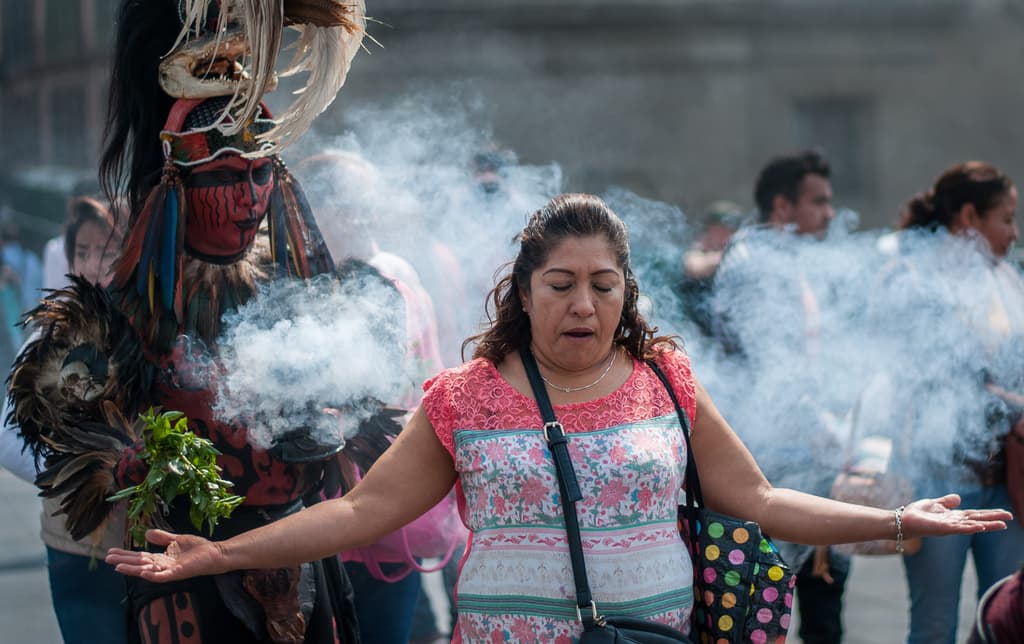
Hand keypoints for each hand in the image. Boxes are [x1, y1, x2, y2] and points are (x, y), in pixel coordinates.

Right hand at [105, 529, 224, 581]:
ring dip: (133, 569)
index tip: (111, 551)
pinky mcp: (178, 572)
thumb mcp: (176, 539)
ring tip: (118, 567)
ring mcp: (169, 570)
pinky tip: (143, 572)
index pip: (139, 556)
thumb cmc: (197, 548)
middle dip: (123, 561)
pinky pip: (163, 576)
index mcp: (161, 558)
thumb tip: (145, 533)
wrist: (215, 553)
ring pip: (147, 571)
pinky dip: (153, 575)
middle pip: (139, 564)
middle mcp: (162, 565)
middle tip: (107, 559)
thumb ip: (162, 537)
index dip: (126, 554)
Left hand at [901, 494, 1011, 538]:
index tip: (1005, 514)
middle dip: (994, 519)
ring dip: (986, 525)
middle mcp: (954, 522)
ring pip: (972, 526)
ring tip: (1001, 525)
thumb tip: (959, 498)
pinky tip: (980, 527)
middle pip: (978, 520)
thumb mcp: (934, 503)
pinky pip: (958, 528)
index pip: (976, 514)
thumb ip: (946, 502)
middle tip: (1010, 518)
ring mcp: (949, 526)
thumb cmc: (917, 514)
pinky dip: (969, 528)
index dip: (990, 514)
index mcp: (954, 516)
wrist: (903, 521)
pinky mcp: (942, 528)